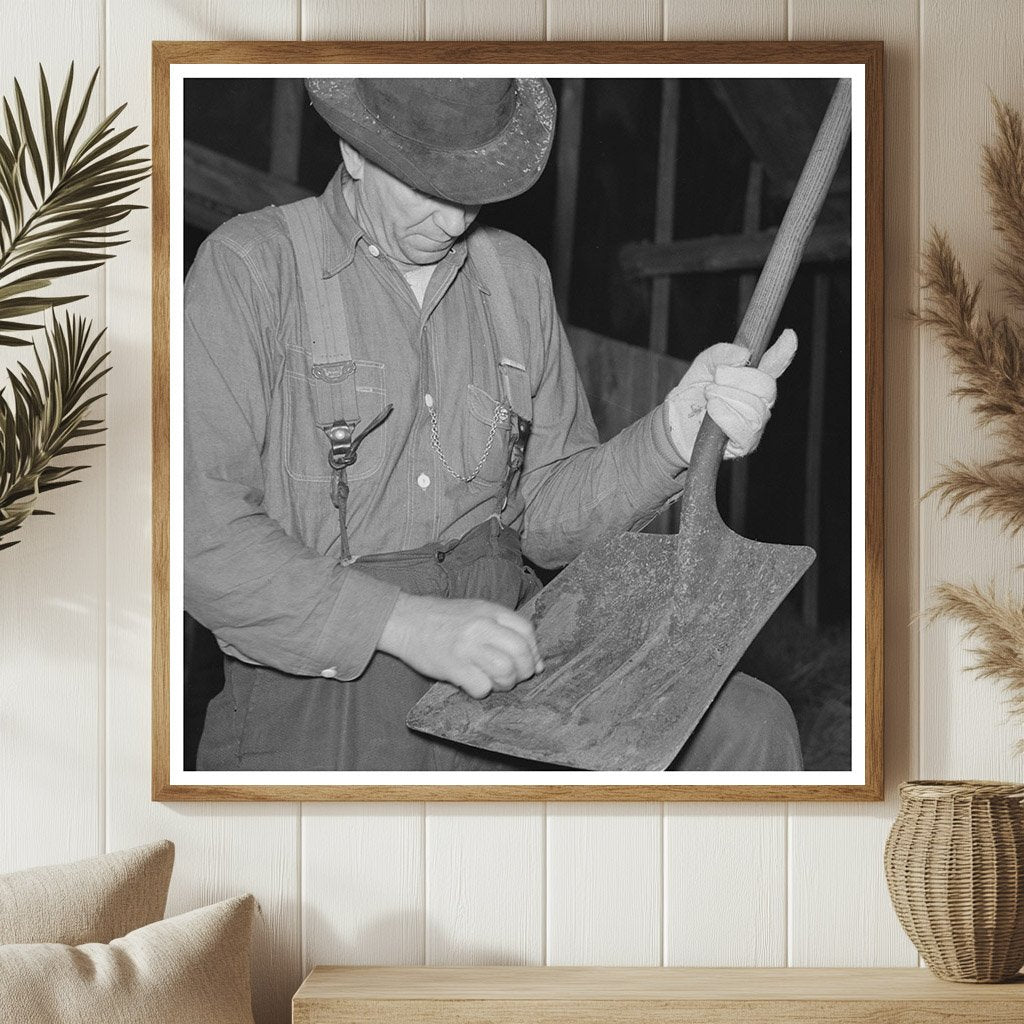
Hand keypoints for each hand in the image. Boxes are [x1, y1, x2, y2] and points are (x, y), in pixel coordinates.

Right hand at [378, 593, 542, 698]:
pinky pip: (482, 687)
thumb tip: (536, 661)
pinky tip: (474, 683)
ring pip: (505, 671)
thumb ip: (505, 630)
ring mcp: (467, 646)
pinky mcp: (453, 666)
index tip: (529, 661)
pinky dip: (482, 691)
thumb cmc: (444, 619)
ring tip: (495, 682)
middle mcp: (481, 626)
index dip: (533, 650)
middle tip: (515, 676)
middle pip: (520, 652)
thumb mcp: (477, 612)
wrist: (406, 621)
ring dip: (505, 683)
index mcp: (490, 610)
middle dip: (524, 671)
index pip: (526, 630)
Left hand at [664, 329, 797, 463]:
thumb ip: (722, 353)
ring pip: (754, 408)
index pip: (774, 365)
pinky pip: (744, 429)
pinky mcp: (745, 444)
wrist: (675, 422)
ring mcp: (755, 424)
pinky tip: (713, 411)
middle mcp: (760, 402)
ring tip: (708, 397)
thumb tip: (743, 355)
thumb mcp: (704, 364)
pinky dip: (726, 417)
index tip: (788, 335)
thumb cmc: (694, 393)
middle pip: (765, 386)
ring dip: (726, 398)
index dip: (783, 352)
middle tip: (714, 380)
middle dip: (737, 379)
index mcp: (754, 379)